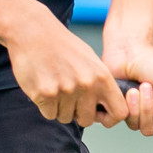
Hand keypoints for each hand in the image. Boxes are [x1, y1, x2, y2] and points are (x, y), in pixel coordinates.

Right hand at [5, 6, 127, 128]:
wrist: (33, 32)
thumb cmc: (62, 45)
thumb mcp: (90, 60)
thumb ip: (101, 84)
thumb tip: (106, 107)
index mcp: (102, 76)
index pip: (119, 112)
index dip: (109, 118)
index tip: (98, 114)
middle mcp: (86, 85)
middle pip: (87, 120)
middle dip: (77, 114)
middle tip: (69, 97)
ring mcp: (65, 91)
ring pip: (66, 118)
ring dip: (59, 108)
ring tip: (54, 85)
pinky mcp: (45, 95)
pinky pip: (49, 114)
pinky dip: (45, 106)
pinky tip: (43, 86)